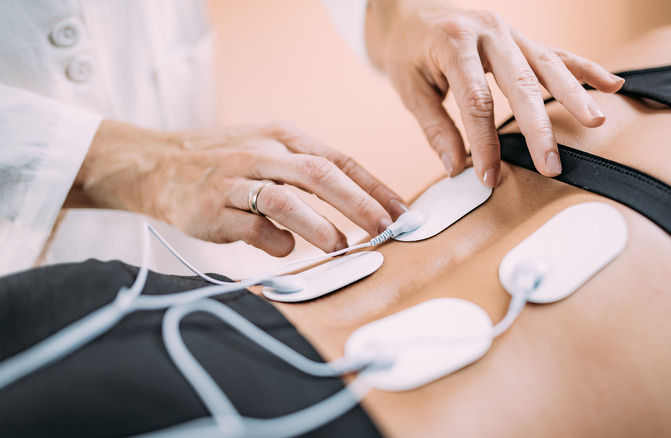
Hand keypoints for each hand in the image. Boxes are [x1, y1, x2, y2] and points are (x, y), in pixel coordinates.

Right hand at [68, 120, 406, 255]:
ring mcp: (233, 180)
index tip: (399, 210)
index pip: (338, 159)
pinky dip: (275, 242)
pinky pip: (251, 228)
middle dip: (359, 203)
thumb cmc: (222, 162)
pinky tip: (284, 249)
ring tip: (340, 245)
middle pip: (319, 174)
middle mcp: (260, 152)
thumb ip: (304, 172)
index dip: (373, 185)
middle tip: (384, 229)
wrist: (154, 164)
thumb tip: (355, 205)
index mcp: (282, 136)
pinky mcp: (210, 209)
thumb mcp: (266, 149)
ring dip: (319, 226)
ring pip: (285, 199)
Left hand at [365, 0, 624, 184]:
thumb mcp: (409, 88)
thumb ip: (435, 128)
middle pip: (521, 85)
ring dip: (574, 96)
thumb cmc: (407, 50)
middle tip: (551, 163)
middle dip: (539, 129)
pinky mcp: (520, 39)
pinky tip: (612, 85)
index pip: (477, 102)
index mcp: (455, 43)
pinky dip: (584, 70)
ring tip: (595, 122)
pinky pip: (556, 54)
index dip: (485, 143)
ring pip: (548, 66)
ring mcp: (509, 32)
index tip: (489, 176)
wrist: (408, 10)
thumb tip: (455, 167)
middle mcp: (488, 32)